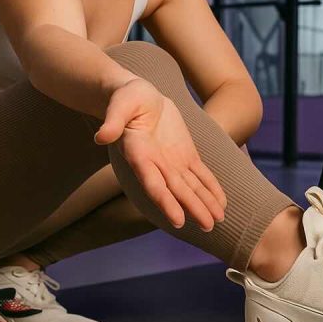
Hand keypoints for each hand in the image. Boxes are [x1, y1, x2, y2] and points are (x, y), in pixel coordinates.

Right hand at [94, 79, 226, 230]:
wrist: (139, 95)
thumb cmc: (125, 98)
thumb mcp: (119, 105)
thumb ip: (112, 121)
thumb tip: (101, 136)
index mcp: (139, 156)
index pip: (153, 184)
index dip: (166, 203)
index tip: (178, 221)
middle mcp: (156, 164)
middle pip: (177, 191)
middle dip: (193, 208)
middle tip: (209, 226)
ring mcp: (172, 161)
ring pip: (191, 187)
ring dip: (204, 203)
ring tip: (219, 220)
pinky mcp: (185, 154)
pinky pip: (200, 174)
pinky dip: (211, 188)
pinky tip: (221, 203)